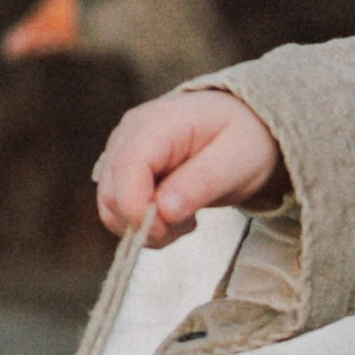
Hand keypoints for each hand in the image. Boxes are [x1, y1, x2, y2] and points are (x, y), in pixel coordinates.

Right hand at [95, 88, 281, 240]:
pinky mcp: (124, 171)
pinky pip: (119, 209)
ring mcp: (121, 152)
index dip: (136, 209)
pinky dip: (144, 223)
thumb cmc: (243, 138)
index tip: (166, 230)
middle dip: (143, 224)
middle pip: (111, 194)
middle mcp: (128, 134)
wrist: (242, 126)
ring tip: (186, 219)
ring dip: (145, 228)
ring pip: (111, 207)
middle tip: (188, 224)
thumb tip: (164, 211)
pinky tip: (175, 214)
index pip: (126, 170)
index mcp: (156, 123)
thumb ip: (201, 182)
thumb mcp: (238, 159)